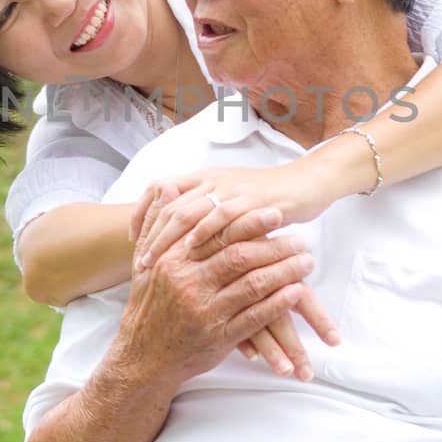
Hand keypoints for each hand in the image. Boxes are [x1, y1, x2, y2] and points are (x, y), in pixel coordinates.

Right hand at [130, 180, 339, 380]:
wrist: (143, 356)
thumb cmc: (148, 305)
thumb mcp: (145, 261)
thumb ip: (158, 223)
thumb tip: (167, 186)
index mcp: (175, 260)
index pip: (218, 233)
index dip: (249, 221)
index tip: (274, 210)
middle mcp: (189, 283)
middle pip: (240, 256)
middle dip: (275, 245)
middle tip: (300, 238)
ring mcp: (205, 311)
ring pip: (252, 285)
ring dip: (284, 271)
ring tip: (306, 262)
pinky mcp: (218, 337)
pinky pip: (254, 317)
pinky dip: (278, 303)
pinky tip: (296, 292)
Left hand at [131, 160, 346, 251]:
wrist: (308, 183)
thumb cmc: (269, 199)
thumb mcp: (231, 201)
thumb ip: (206, 211)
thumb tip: (178, 235)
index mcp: (204, 176)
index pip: (160, 188)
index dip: (142, 213)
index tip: (133, 240)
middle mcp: (212, 178)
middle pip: (168, 204)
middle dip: (151, 236)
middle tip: (139, 264)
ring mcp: (231, 187)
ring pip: (187, 210)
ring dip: (168, 239)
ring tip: (156, 264)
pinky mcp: (251, 199)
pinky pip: (221, 215)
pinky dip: (203, 233)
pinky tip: (192, 251)